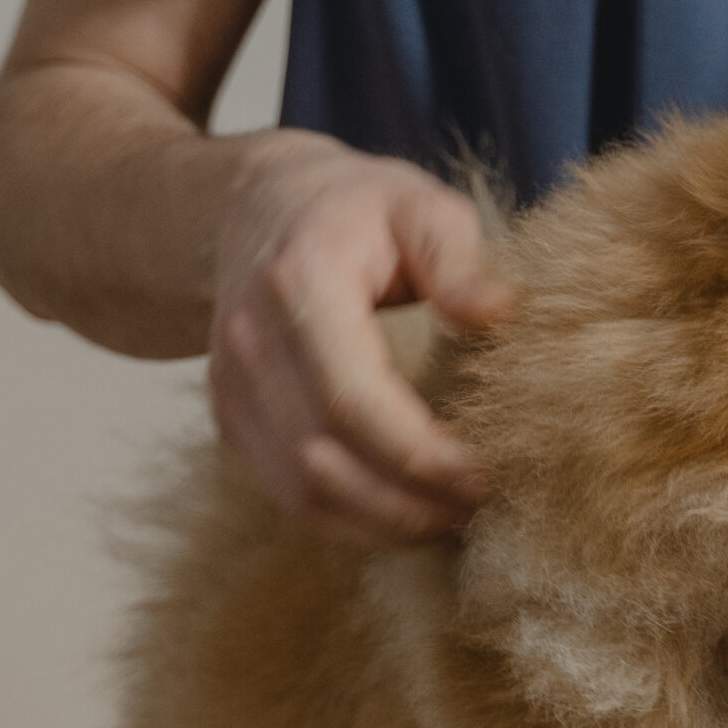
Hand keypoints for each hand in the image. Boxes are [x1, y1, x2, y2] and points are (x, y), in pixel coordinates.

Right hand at [208, 132, 512, 542]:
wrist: (256, 205)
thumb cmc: (355, 208)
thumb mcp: (420, 204)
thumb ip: (458, 258)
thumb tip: (496, 312)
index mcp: (300, 283)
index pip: (350, 398)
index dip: (419, 455)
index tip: (484, 477)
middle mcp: (251, 342)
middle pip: (322, 460)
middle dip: (407, 503)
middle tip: (480, 508)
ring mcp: (231, 387)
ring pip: (299, 491)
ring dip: (381, 523)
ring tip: (451, 519)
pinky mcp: (233, 418)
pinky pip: (286, 493)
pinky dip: (350, 519)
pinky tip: (407, 514)